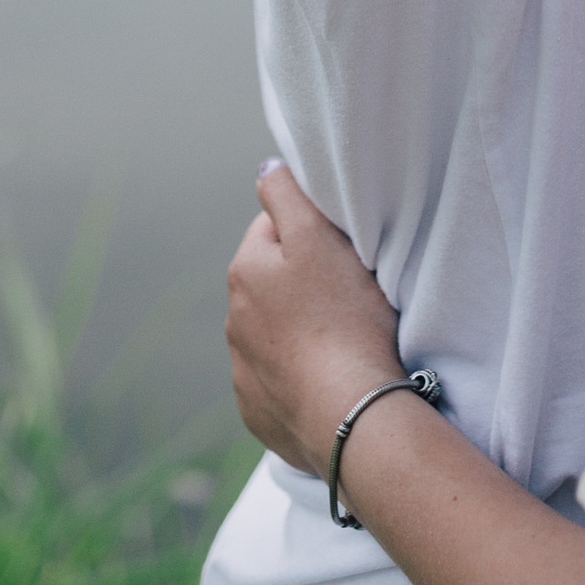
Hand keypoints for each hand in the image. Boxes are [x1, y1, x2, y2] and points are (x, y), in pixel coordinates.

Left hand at [227, 164, 406, 478]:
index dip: (312, 234)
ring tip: (343, 340)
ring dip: (299, 329)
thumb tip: (265, 169)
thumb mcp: (320, 238)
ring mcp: (243, 371)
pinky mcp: (258, 411)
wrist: (351, 415)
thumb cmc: (344, 319)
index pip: (273, 229)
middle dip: (302, 283)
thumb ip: (287, 195)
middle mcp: (233, 320)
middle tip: (348, 295)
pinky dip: (299, 375)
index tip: (343, 253)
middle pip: (273, 283)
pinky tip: (330, 378)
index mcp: (245, 271)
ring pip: (274, 332)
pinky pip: (279, 381)